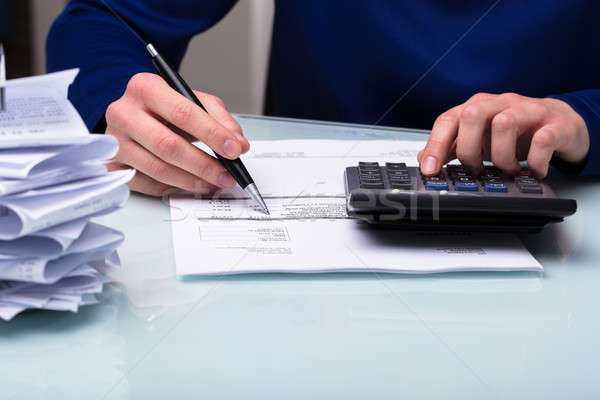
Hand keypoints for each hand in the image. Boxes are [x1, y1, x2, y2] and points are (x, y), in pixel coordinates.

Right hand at [105, 73, 249, 195]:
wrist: (131, 114)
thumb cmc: (164, 108)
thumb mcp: (194, 101)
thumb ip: (220, 119)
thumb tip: (239, 144)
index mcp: (145, 87)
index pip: (183, 113)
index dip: (213, 134)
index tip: (235, 150)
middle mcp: (123, 112)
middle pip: (169, 145)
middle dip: (204, 165)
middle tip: (227, 175)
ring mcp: (114, 141)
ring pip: (158, 169)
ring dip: (192, 181)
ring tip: (214, 183)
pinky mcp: (112, 164)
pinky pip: (146, 183)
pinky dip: (172, 187)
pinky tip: (189, 184)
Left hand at [418, 93, 589, 177]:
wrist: (562, 124)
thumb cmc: (517, 132)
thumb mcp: (480, 139)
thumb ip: (453, 148)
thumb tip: (425, 160)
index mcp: (478, 107)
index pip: (448, 120)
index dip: (436, 145)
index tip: (429, 169)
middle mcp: (501, 104)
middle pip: (472, 115)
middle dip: (469, 149)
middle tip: (477, 170)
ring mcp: (529, 111)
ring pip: (504, 125)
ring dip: (502, 157)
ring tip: (507, 171)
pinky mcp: (556, 124)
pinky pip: (542, 141)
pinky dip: (535, 163)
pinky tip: (533, 172)